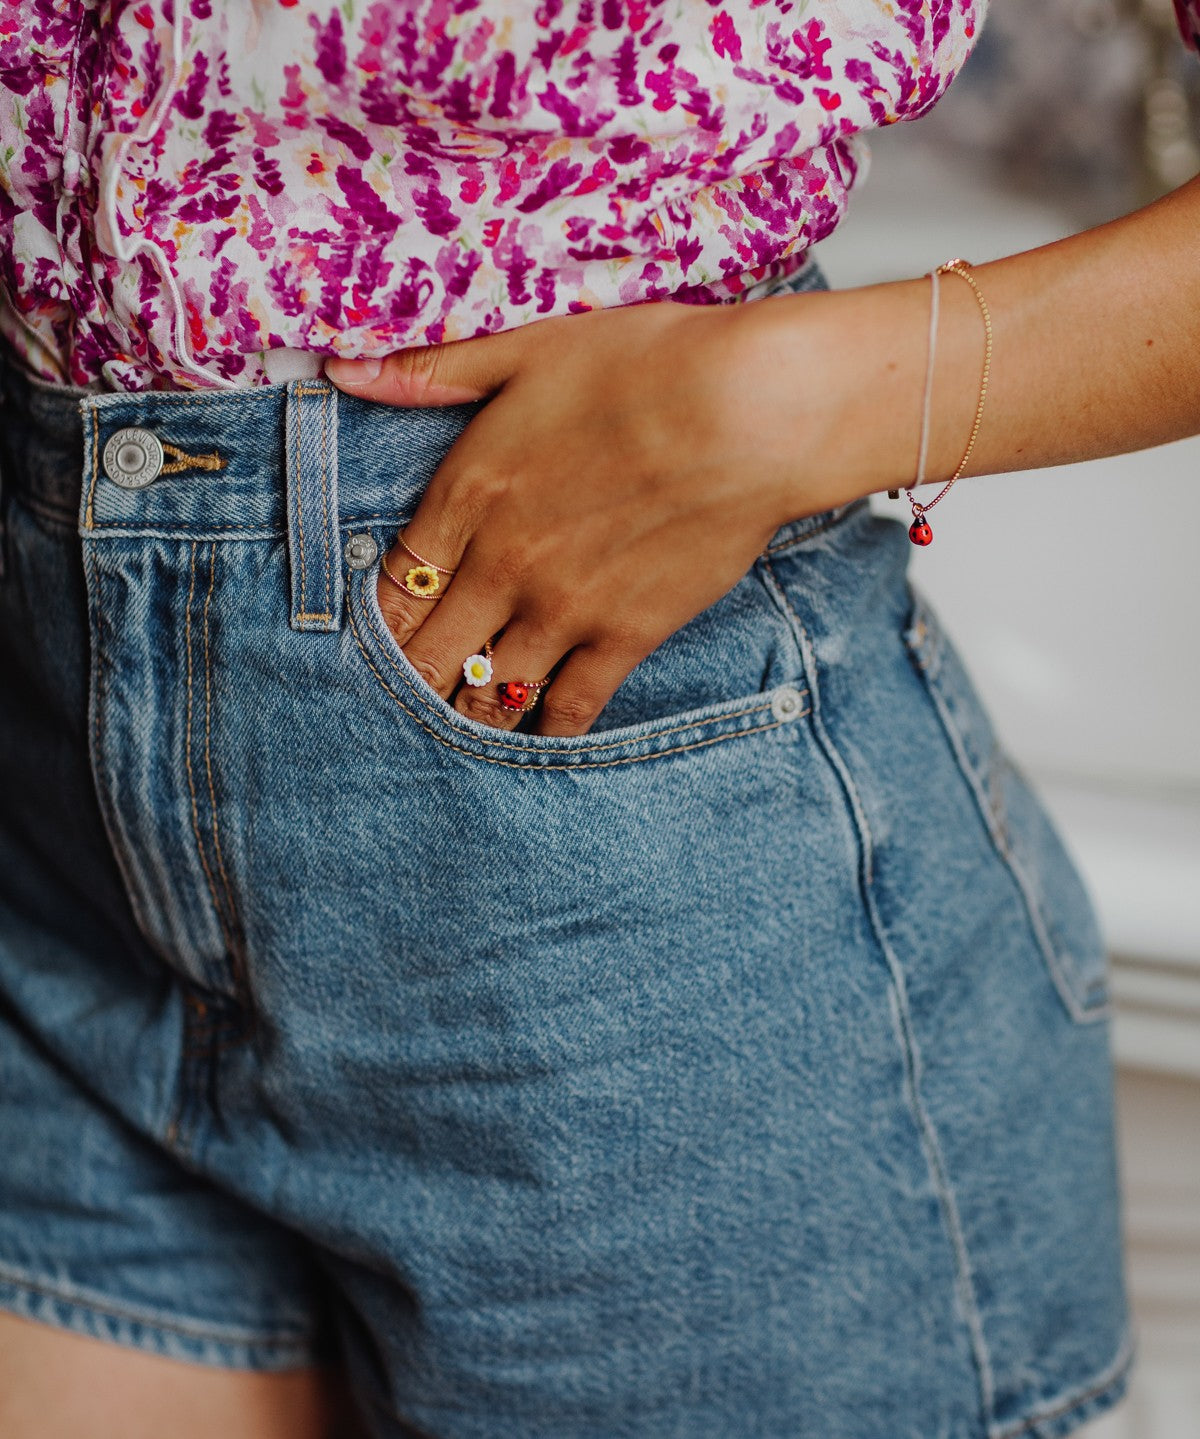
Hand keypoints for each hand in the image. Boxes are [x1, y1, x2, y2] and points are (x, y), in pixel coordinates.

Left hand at [325, 295, 856, 735]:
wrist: (751, 411)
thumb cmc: (646, 366)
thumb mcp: (527, 348)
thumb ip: (433, 372)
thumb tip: (341, 372)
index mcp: (468, 494)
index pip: (394, 585)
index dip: (378, 621)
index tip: (377, 637)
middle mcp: (501, 565)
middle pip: (427, 653)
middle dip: (410, 679)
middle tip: (407, 696)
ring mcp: (562, 609)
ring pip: (488, 691)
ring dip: (467, 711)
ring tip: (459, 723)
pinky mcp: (624, 638)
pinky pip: (568, 709)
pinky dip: (544, 728)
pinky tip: (535, 731)